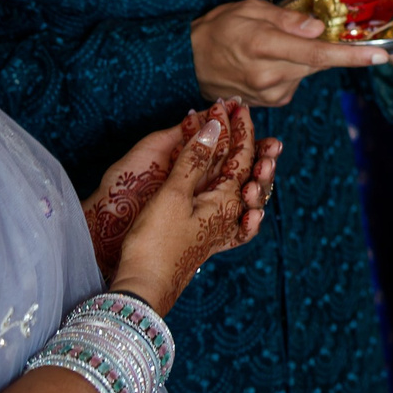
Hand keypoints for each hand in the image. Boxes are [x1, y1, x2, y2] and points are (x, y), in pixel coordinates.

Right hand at [107, 101, 277, 314]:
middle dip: (247, 141)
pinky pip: (234, 218)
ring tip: (248, 151)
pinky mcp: (206, 240)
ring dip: (247, 167)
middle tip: (242, 118)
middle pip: (248, 171)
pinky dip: (240, 202)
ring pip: (244, 192)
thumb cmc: (155, 243)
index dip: (239, 127)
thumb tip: (216, 126)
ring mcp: (220, 229)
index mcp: (227, 199)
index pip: (241, 155)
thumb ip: (195, 159)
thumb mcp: (173, 195)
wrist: (144, 288)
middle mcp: (230, 214)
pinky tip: (241, 200)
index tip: (234, 104)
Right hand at [192, 0, 392, 105]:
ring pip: (306, 71)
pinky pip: (294, 81)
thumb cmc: (217, 28)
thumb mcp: (249, 8)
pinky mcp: (270, 102)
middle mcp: (268, 74)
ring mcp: (269, 92)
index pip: (318, 54)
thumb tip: (319, 28)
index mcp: (264, 46)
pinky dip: (290, 69)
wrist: (185, 61)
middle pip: (317, 62)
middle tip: (302, 30)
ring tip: (270, 46)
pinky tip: (268, 62)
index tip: (380, 55)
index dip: (352, 55)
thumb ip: (287, 19)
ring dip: (300, 57)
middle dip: (324, 46)